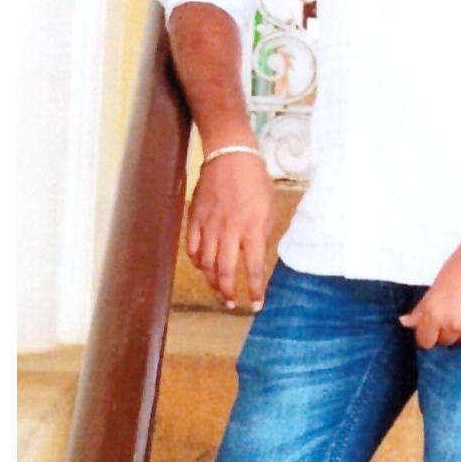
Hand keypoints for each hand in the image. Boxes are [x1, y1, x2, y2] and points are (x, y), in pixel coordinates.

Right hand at [186, 152, 276, 310]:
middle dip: (228, 292)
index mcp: (251, 228)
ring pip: (205, 263)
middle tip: (232, 303)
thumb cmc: (255, 181)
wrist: (230, 156)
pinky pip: (192, 248)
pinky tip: (202, 266)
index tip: (257, 304)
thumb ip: (262, 235)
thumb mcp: (268, 208)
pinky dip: (196, 262)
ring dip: (211, 281)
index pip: (253, 268)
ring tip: (218, 290)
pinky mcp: (195, 219)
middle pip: (224, 271)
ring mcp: (209, 225)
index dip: (255, 289)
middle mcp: (229, 231)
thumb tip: (257, 260)